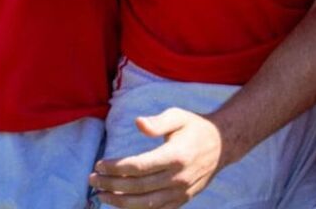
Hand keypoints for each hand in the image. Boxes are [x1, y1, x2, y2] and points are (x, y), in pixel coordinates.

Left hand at [90, 108, 225, 208]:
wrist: (223, 145)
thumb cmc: (195, 127)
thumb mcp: (178, 116)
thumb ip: (157, 122)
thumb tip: (137, 123)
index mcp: (175, 156)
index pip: (138, 166)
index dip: (116, 168)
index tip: (100, 164)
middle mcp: (178, 178)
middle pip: (137, 187)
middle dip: (111, 185)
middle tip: (92, 179)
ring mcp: (181, 192)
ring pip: (145, 204)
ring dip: (120, 202)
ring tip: (101, 195)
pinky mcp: (182, 200)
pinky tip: (120, 204)